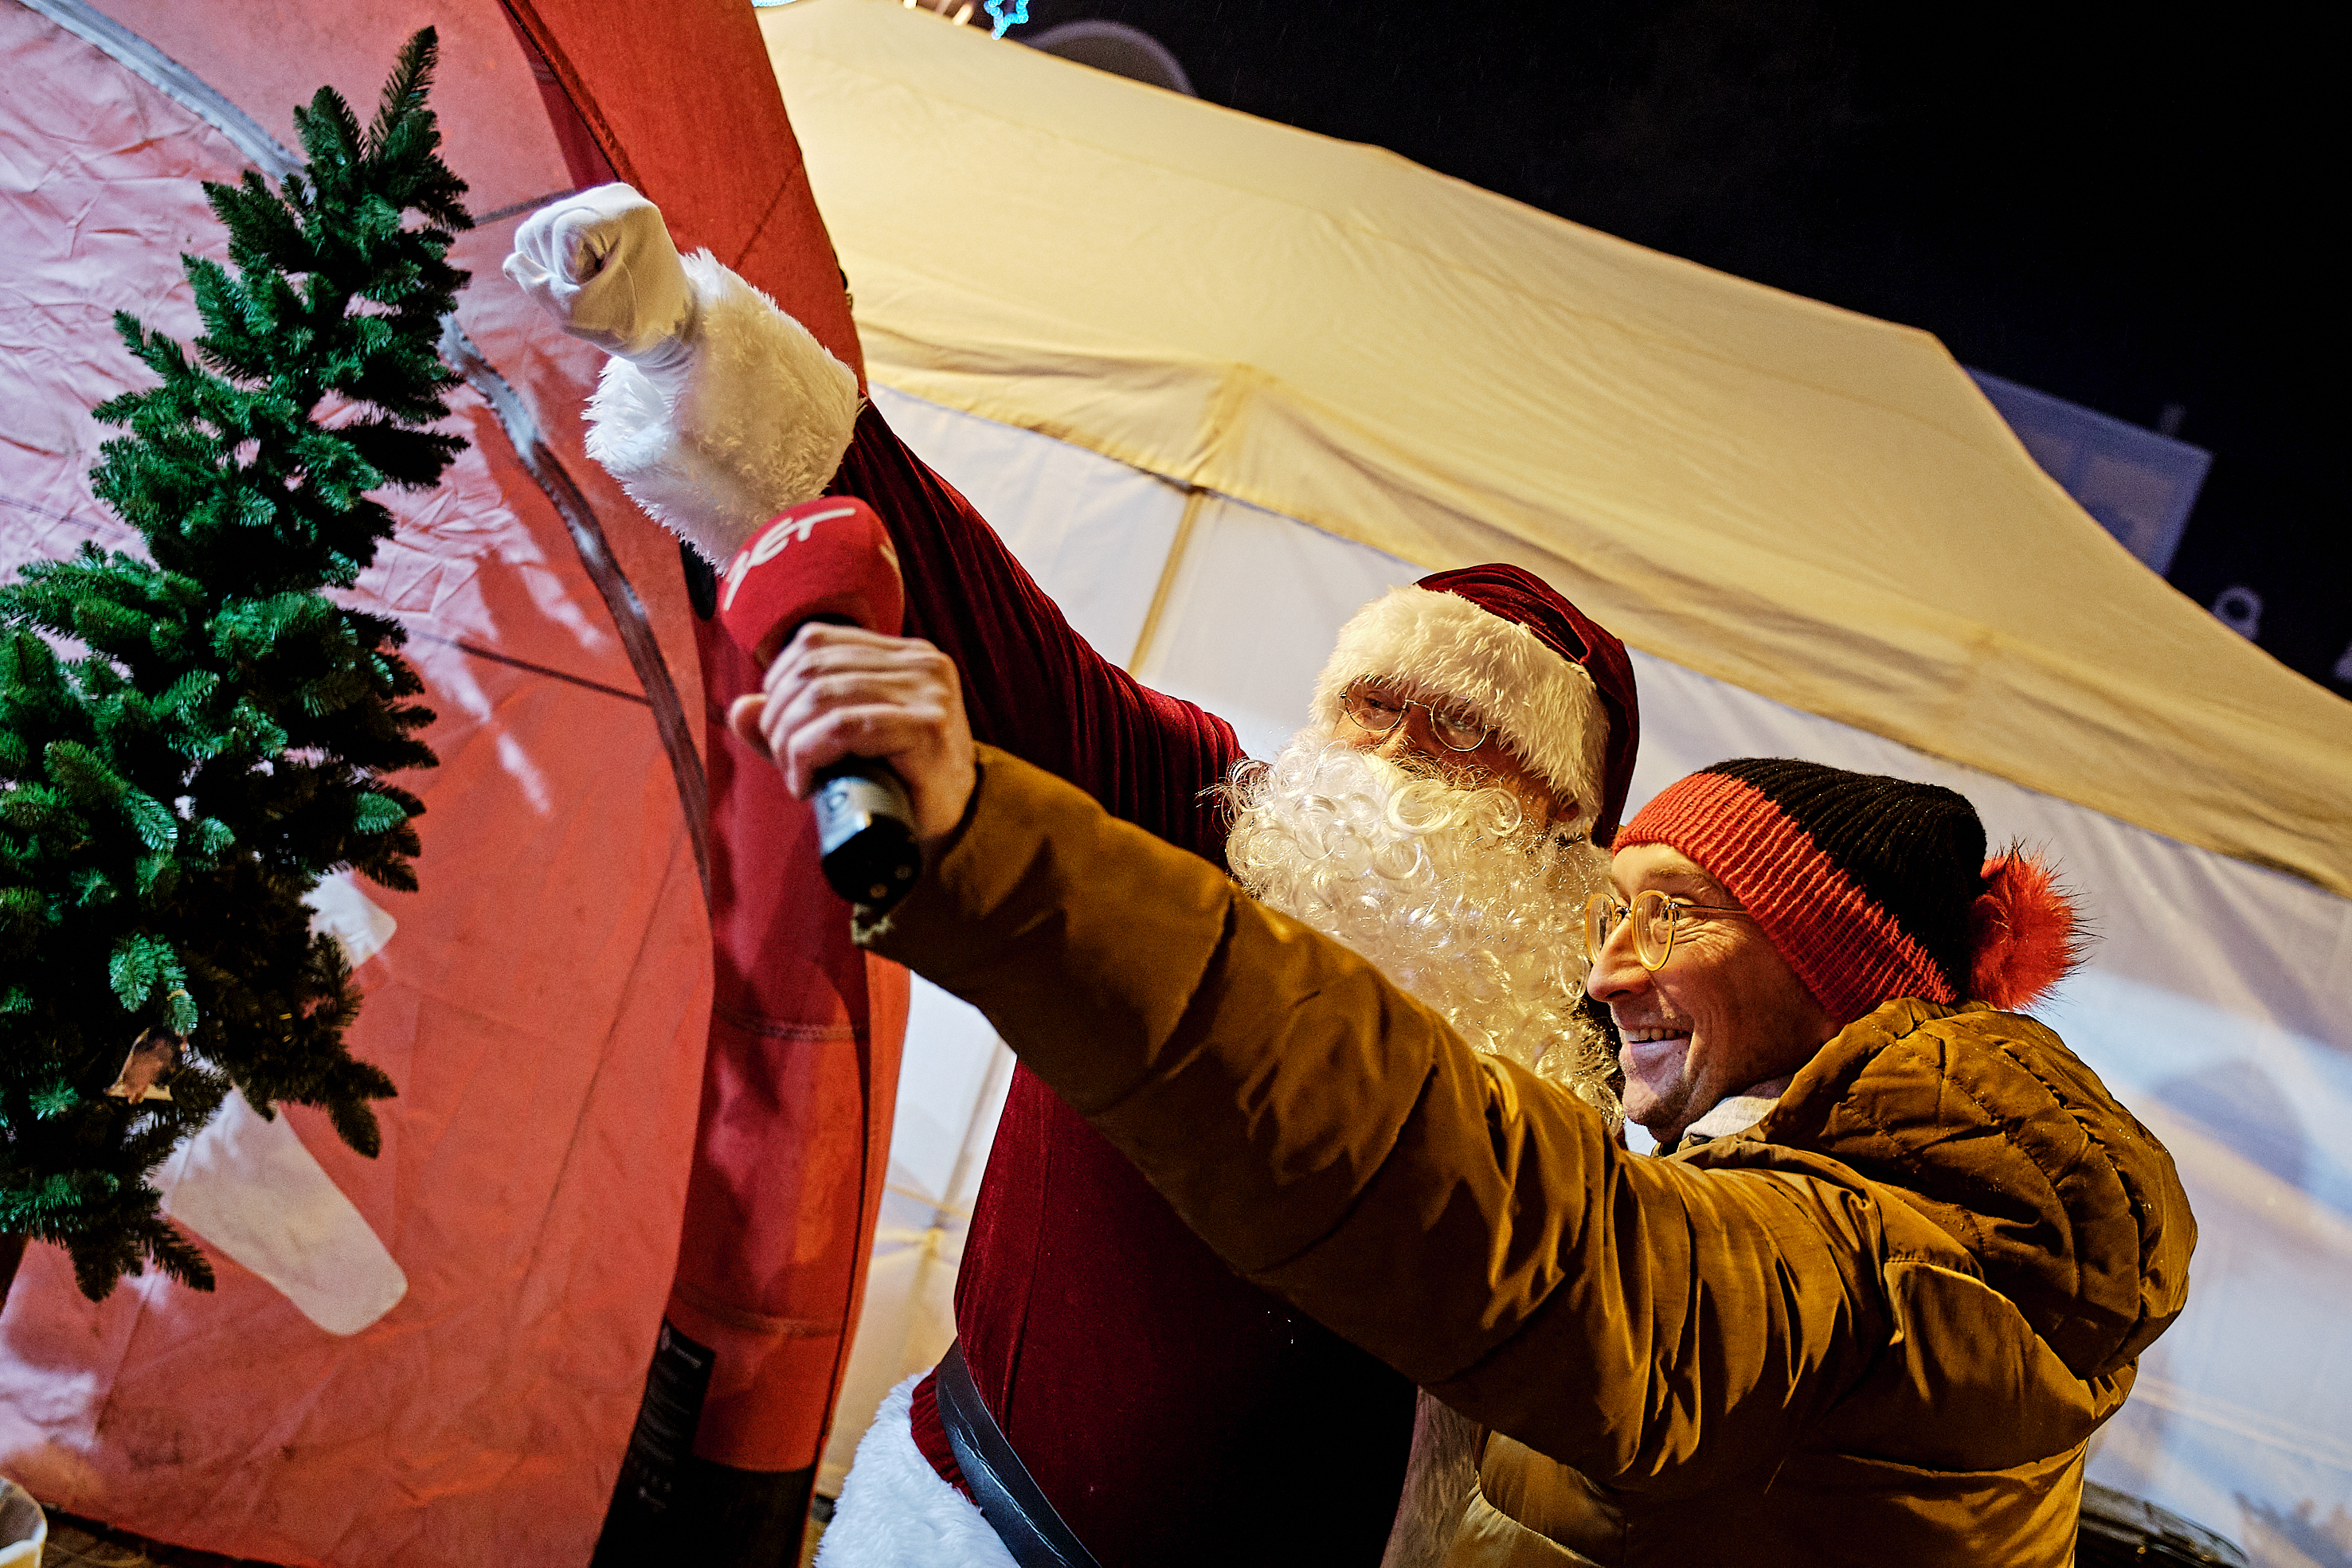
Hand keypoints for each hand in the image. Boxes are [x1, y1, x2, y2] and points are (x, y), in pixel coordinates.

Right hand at [502, 183, 692, 363]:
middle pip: (545, 224)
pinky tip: (591, 274)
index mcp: (628, 212)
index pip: (562, 231)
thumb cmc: (638, 324)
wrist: (676, 325)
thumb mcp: (582, 317)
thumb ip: (539, 289)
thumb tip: (512, 263)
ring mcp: (609, 200)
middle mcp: (619, 195)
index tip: (603, 290)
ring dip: (558, 265)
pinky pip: (553, 231)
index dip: (569, 270)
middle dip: (559, 268)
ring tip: (598, 283)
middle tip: (600, 290)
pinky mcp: (599, 212)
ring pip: (542, 227)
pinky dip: (563, 259)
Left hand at [729, 624, 976, 851]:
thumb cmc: (899, 783)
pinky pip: (843, 727)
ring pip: (822, 696)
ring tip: (796, 776)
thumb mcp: (841, 746)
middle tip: (784, 763)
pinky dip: (808, 754)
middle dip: (779, 718)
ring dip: (789, 741)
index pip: (815, 640)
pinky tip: (807, 783)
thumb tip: (740, 709)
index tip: (780, 730)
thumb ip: (793, 723)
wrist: (956, 827)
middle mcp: (921, 662)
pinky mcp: (927, 727)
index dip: (778, 681)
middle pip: (811, 668)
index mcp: (903, 654)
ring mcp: (928, 692)